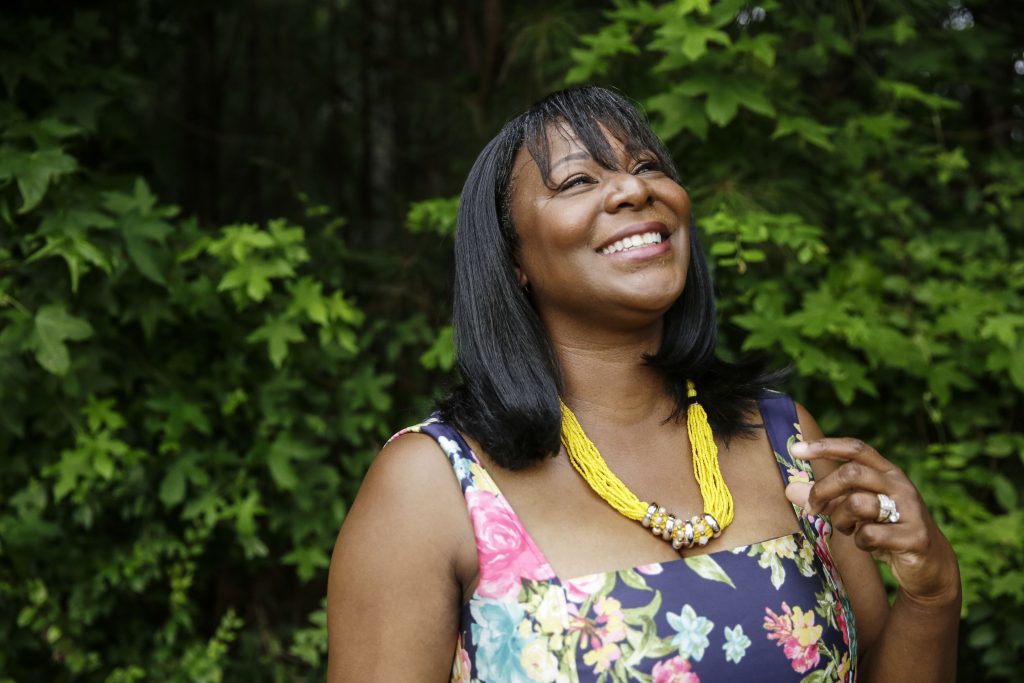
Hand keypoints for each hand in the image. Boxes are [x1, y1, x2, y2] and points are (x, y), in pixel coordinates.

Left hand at [784, 438, 959, 607]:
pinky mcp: (914, 536)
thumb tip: (789, 490)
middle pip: (851, 473)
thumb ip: (826, 499)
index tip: (795, 449)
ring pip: (858, 503)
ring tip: (849, 530)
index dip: (825, 446)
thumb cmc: (886, 531)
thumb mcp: (854, 513)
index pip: (855, 449)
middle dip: (824, 490)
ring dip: (842, 520)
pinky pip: (869, 534)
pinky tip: (870, 545)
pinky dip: (860, 542)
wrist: (929, 566)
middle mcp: (900, 485)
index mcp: (886, 472)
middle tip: (812, 509)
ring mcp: (910, 509)